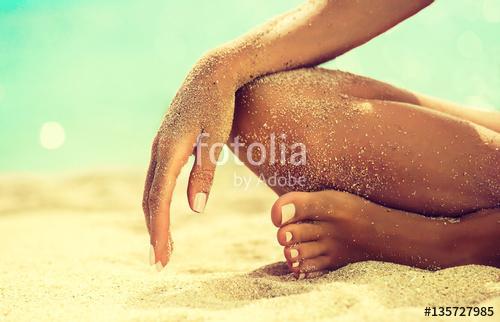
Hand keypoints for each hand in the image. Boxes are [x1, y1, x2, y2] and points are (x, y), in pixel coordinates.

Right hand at [143, 54, 235, 268]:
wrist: (211, 73)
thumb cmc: (219, 104)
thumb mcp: (216, 139)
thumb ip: (205, 173)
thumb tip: (195, 209)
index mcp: (169, 151)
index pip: (158, 200)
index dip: (159, 230)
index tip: (161, 257)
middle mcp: (158, 150)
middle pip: (148, 199)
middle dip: (153, 231)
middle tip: (160, 261)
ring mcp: (159, 145)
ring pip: (150, 189)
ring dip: (153, 218)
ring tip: (162, 243)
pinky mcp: (165, 143)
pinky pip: (156, 178)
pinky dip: (157, 201)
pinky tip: (164, 211)